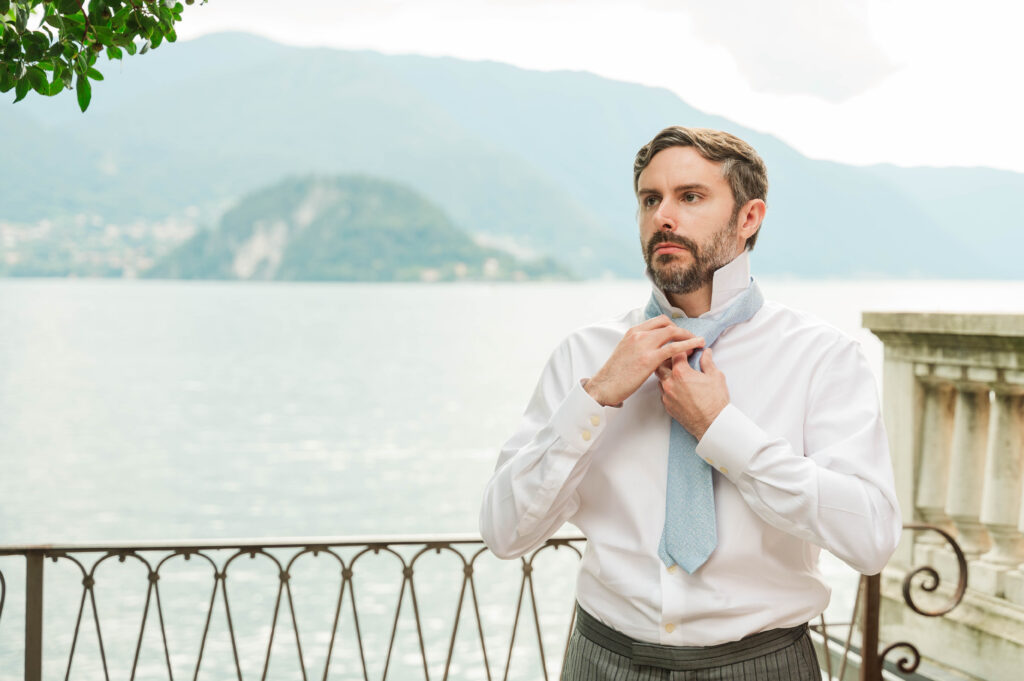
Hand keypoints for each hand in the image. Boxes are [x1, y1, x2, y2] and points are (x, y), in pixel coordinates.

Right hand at [584, 316, 704, 405]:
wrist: (604, 386)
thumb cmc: (615, 374)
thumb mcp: (626, 351)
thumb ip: (639, 346)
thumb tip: (654, 348)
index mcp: (633, 332)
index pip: (659, 321)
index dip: (673, 326)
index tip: (680, 334)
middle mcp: (639, 334)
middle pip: (668, 324)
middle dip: (683, 330)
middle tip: (692, 339)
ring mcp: (644, 345)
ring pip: (673, 333)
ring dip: (689, 336)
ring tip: (699, 342)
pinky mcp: (649, 358)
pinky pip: (674, 348)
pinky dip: (688, 344)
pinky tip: (697, 346)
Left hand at [656, 347, 728, 439]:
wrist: (712, 424)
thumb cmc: (715, 402)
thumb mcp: (715, 377)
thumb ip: (707, 362)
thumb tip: (706, 353)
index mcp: (681, 373)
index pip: (676, 352)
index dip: (683, 348)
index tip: (689, 349)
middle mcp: (670, 383)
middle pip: (661, 363)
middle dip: (670, 358)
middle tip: (680, 359)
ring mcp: (667, 395)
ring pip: (660, 378)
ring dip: (667, 373)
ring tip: (679, 373)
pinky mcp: (667, 405)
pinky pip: (663, 391)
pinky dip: (668, 386)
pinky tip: (678, 387)